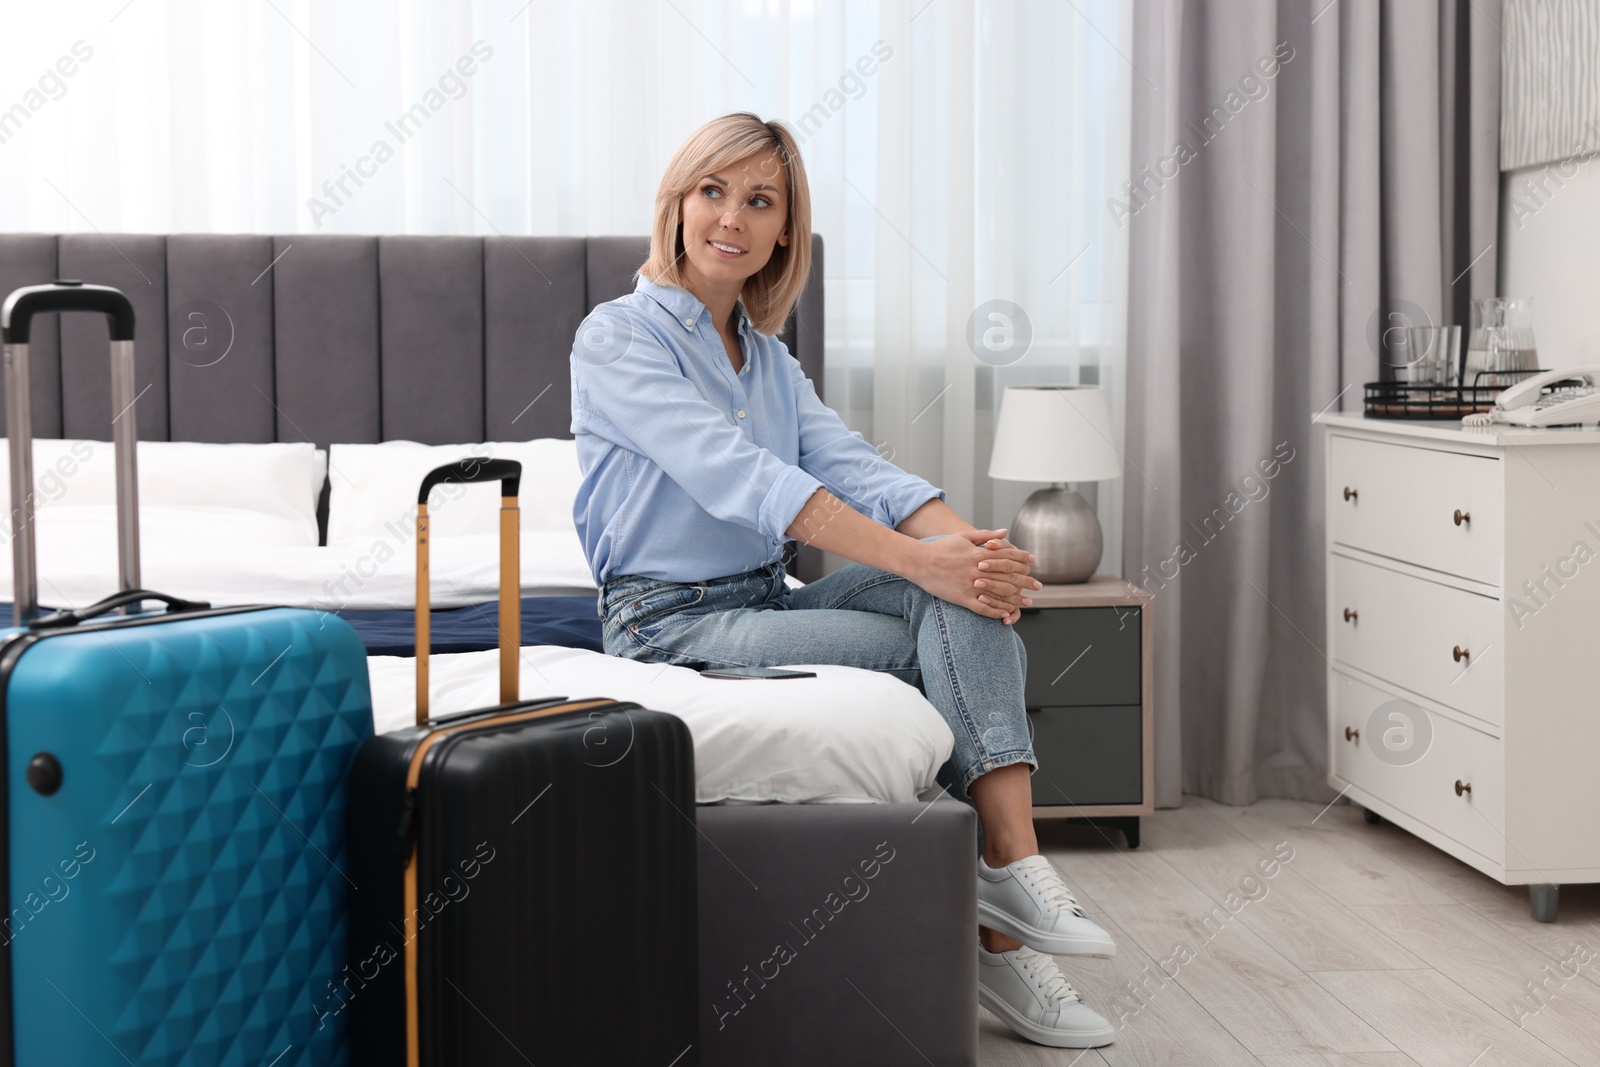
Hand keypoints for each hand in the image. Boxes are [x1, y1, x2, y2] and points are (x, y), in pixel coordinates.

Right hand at [906, 529, 1039, 623]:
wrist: (919, 562)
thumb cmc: (941, 548)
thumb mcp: (964, 537)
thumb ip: (986, 535)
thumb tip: (1005, 532)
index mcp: (979, 554)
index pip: (1008, 556)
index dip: (1023, 559)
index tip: (1034, 562)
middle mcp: (978, 570)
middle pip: (1009, 577)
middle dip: (1026, 582)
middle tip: (1038, 586)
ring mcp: (971, 586)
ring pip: (999, 595)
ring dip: (1016, 600)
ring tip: (1027, 603)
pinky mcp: (962, 598)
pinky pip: (983, 608)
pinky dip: (996, 612)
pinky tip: (1006, 615)